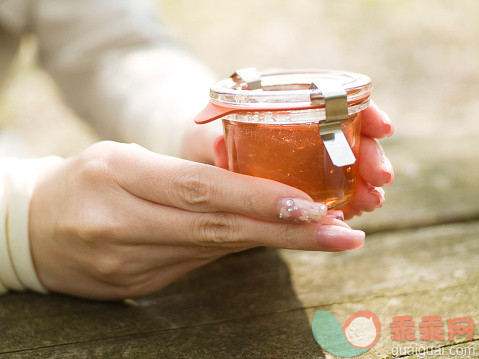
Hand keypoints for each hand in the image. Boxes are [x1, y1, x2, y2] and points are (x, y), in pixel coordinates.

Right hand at [29, 141, 363, 299]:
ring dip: (271, 244)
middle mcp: (122, 224)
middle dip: (285, 233)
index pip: (199, 191)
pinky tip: (273, 241)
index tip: (309, 206)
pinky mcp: (138, 286)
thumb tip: (248, 184)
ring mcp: (129, 264)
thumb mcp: (123, 157)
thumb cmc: (85, 180)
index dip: (256, 200)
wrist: (35, 229)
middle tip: (341, 234)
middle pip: (216, 230)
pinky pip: (198, 263)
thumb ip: (182, 173)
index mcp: (117, 177)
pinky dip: (238, 251)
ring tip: (324, 237)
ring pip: (213, 250)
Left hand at [214, 101, 393, 219]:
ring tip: (371, 203)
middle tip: (381, 179)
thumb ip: (207, 142)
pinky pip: (331, 193)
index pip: (335, 98)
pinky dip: (344, 202)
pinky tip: (351, 213)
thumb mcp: (200, 137)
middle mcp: (303, 128)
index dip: (363, 111)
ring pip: (347, 167)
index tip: (383, 129)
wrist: (201, 162)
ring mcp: (307, 159)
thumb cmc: (201, 141)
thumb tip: (218, 149)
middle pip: (349, 135)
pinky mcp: (304, 188)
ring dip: (364, 183)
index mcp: (285, 103)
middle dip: (370, 155)